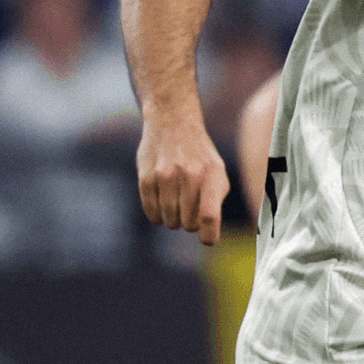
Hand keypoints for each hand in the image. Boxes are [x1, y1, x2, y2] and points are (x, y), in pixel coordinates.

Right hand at [137, 115, 230, 244]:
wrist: (172, 123)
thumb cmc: (199, 157)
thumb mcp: (217, 173)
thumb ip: (215, 202)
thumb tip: (207, 235)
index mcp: (212, 176)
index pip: (209, 216)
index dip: (209, 235)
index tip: (206, 239)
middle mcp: (189, 175)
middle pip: (188, 224)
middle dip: (190, 222)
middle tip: (190, 207)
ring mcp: (165, 176)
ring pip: (169, 221)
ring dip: (173, 218)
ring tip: (176, 201)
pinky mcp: (146, 177)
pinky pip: (151, 213)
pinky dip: (156, 215)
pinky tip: (161, 202)